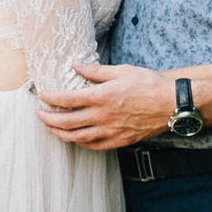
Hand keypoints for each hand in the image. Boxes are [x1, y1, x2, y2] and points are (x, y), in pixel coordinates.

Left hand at [37, 64, 173, 151]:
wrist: (172, 104)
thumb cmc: (148, 84)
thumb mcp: (121, 71)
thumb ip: (96, 71)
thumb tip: (76, 66)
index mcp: (102, 97)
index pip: (68, 100)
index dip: (51, 99)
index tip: (42, 96)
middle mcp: (104, 116)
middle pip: (68, 122)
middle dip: (49, 120)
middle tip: (39, 115)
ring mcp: (111, 131)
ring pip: (78, 137)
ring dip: (61, 134)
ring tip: (51, 129)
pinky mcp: (120, 141)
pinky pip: (95, 146)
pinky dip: (81, 143)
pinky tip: (75, 139)